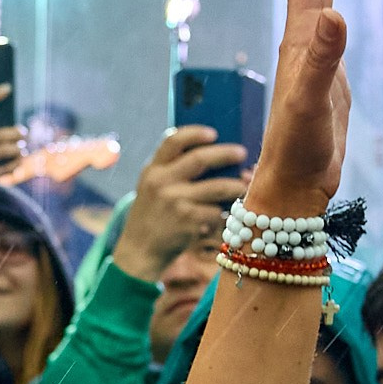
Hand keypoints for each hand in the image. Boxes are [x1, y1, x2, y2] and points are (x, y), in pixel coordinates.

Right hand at [109, 125, 247, 282]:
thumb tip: (215, 154)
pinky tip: (221, 216)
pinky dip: (223, 213)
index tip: (213, 133)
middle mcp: (162, 183)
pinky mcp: (189, 222)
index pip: (173, 141)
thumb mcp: (151, 187)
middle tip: (242, 153)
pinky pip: (217, 212)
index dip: (195, 133)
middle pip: (200, 159)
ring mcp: (175, 203)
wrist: (139, 250)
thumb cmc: (153, 215)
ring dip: (236, 186)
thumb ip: (172, 170)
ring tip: (243, 185)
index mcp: (153, 170)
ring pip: (218, 187)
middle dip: (226, 154)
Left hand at [246, 0, 349, 220]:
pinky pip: (326, 36)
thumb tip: (333, 13)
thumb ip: (323, 60)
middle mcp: (303, 48)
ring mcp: (313, 64)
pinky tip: (327, 15)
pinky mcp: (324, 83)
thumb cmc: (299, 149)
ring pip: (315, 7)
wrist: (292, 187)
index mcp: (300, 43)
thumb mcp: (312, 103)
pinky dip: (328, 15)